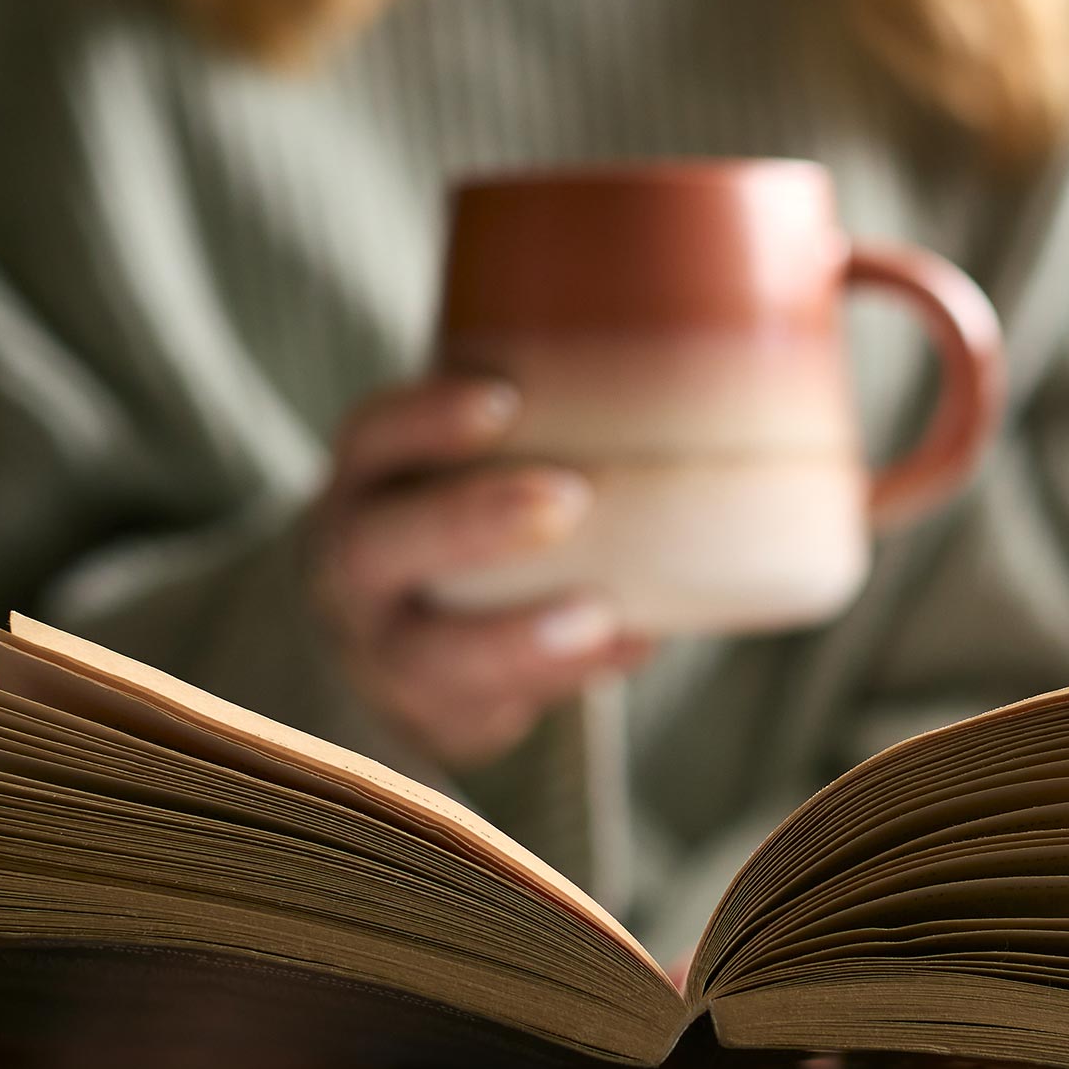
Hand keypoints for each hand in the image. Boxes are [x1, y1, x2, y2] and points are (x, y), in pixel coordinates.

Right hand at [309, 376, 647, 767]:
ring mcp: (383, 653)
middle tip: (569, 499)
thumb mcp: (468, 468)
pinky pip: (487, 713)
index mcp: (365, 486)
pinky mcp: (434, 718)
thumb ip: (543, 421)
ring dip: (516, 634)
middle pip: (379, 546)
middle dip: (470, 520)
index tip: (503, 399)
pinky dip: (564, 681)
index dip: (424, 419)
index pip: (370, 441)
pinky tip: (632, 646)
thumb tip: (715, 349)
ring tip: (599, 613)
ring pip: (427, 653)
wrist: (400, 640)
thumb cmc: (465, 520)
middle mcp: (354, 570)